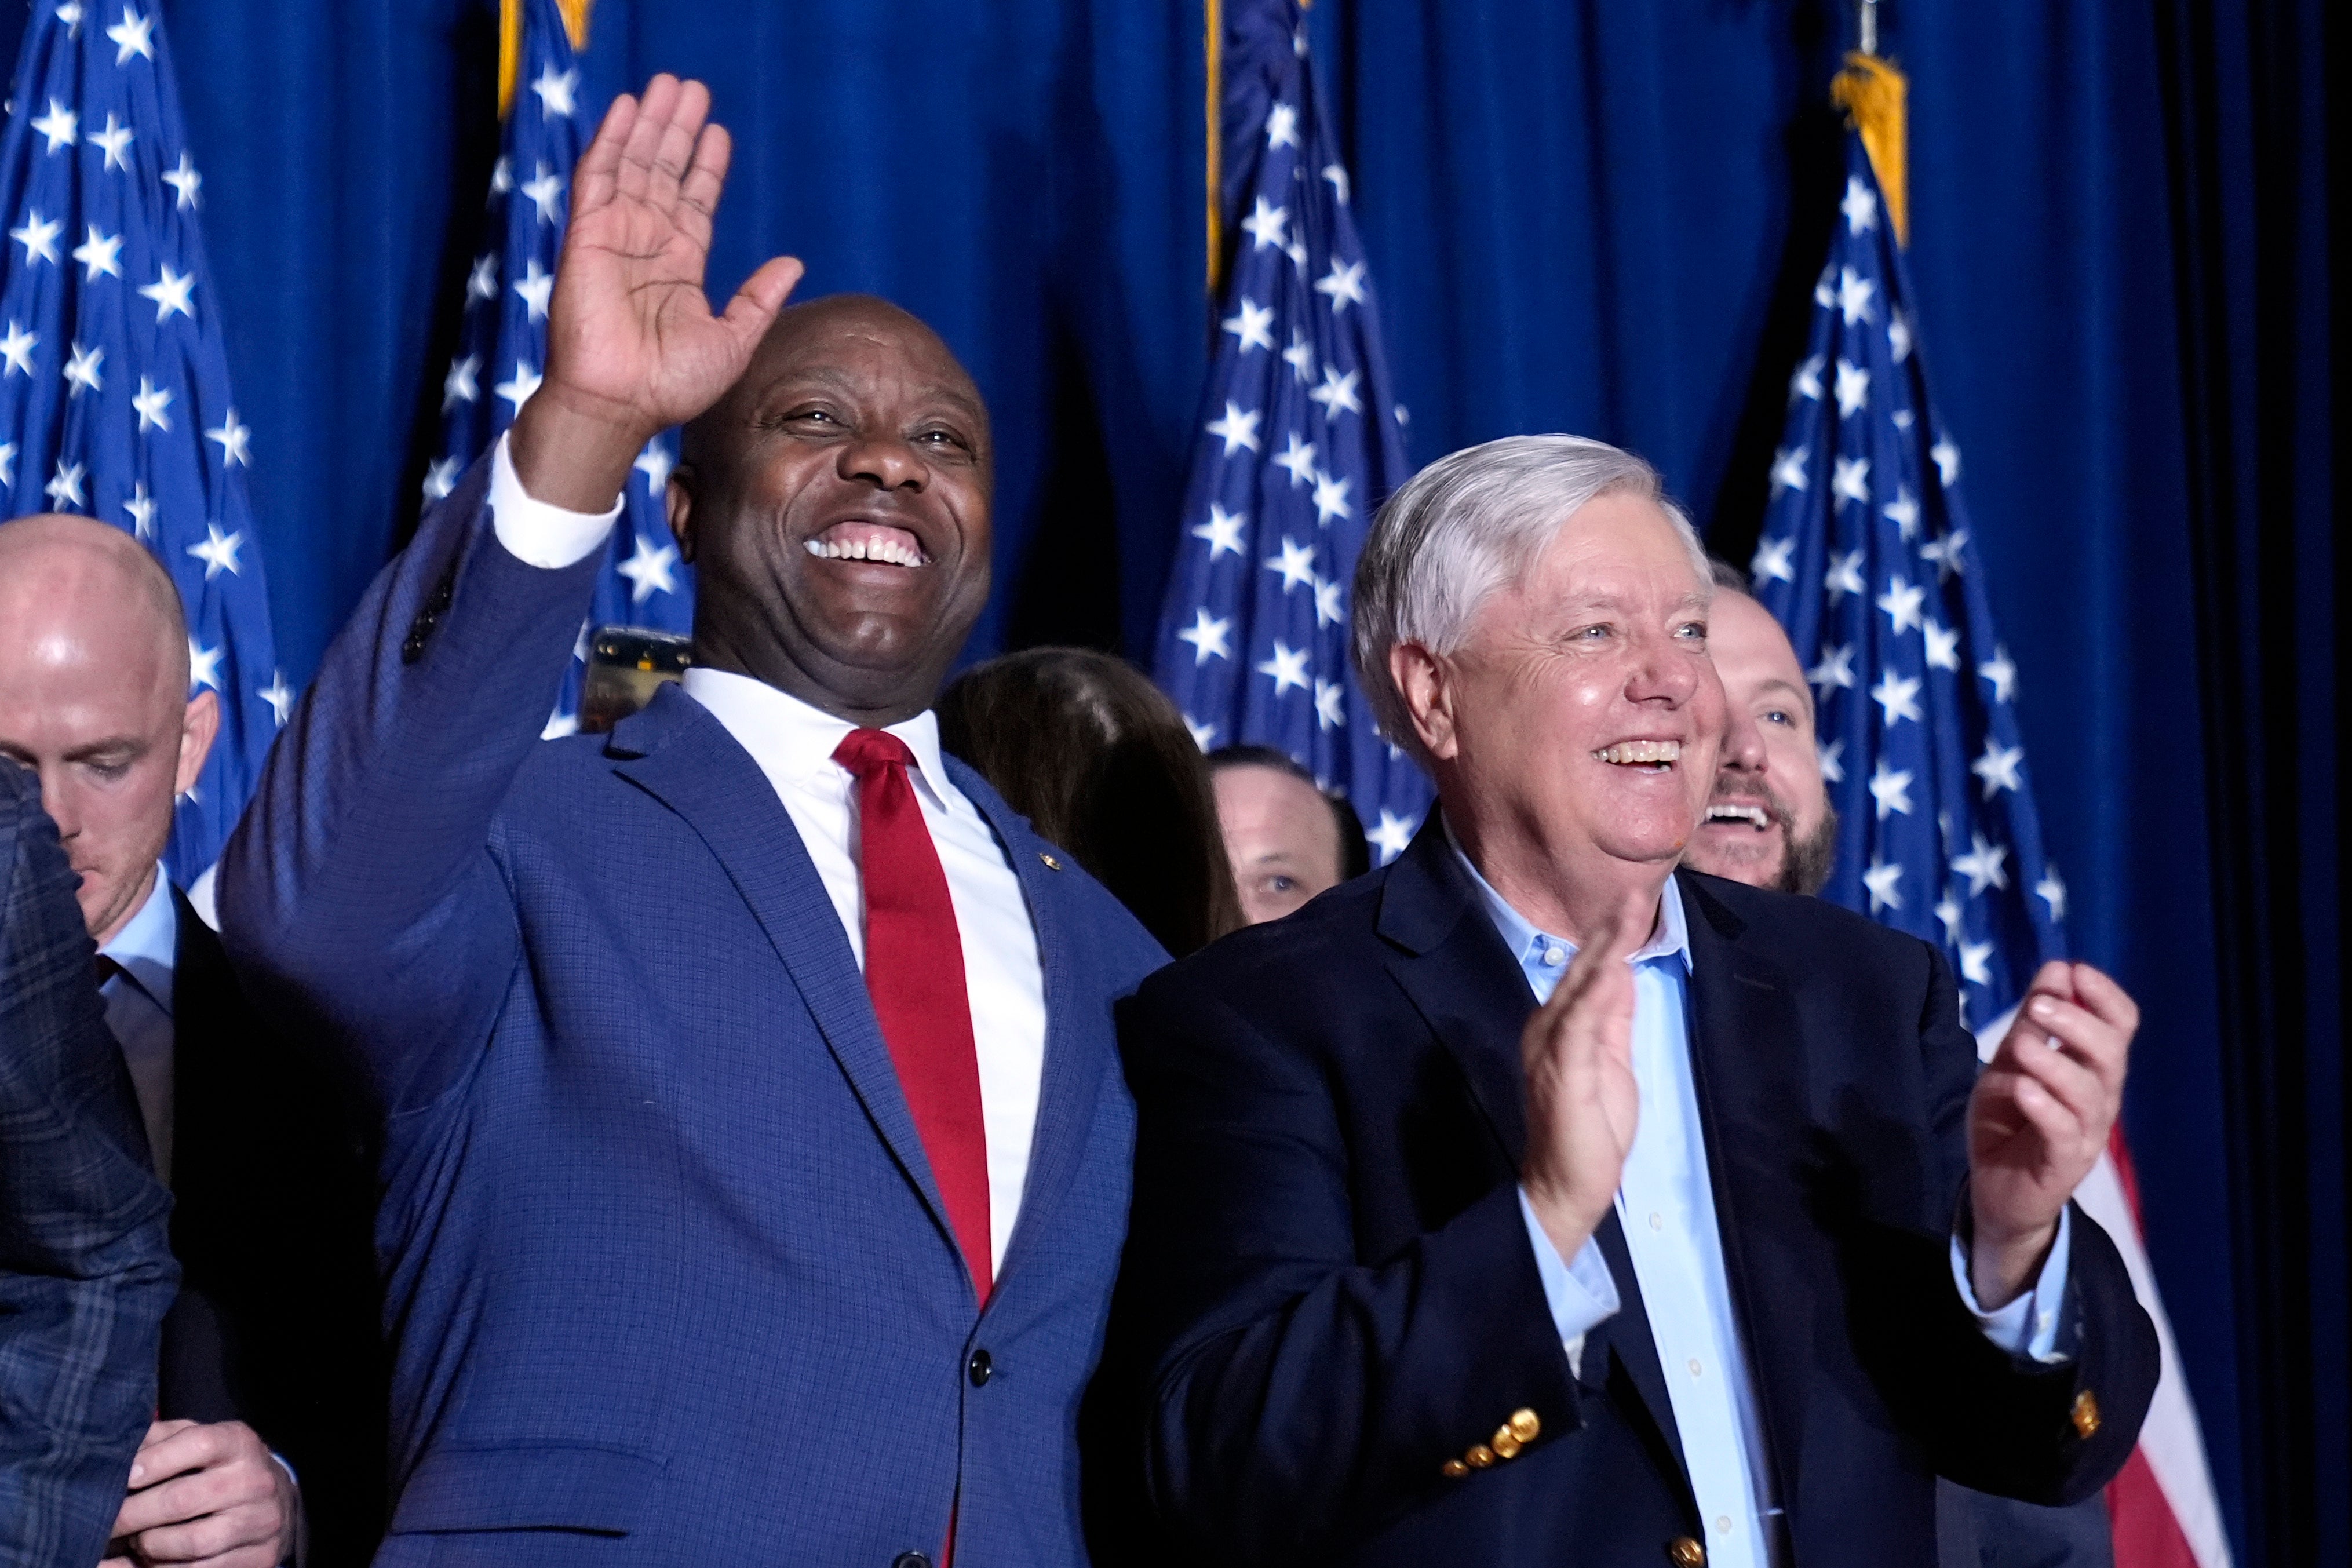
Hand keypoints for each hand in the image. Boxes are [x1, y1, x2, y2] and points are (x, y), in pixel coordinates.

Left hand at [103, 1420, 294, 1567]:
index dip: (155, 1461)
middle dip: (132, 1515)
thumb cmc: (215, 1469)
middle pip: (181, 1500)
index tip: (125, 1477)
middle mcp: (256, 1481)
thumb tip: (113, 1455)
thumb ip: (158, 1440)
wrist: (272, 1502)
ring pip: (190, 1543)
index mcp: (239, 1443)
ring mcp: (262, 1522)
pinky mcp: (261, 1557)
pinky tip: (145, 1563)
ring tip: (134, 1541)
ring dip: (149, 1547)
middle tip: (108, 1522)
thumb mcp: (194, 1443)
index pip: (198, 1444)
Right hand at [512, 73, 804, 511]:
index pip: (695, 202)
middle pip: (666, 172)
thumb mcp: (733, 340)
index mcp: (680, 268)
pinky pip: (598, 176)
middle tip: (691, 87)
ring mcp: (616, 236)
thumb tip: (793, 263)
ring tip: (668, 84)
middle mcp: (648, 245)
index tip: (718, 131)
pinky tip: (626, 107)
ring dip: (650, 123)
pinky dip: (611, 140)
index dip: (706, 166)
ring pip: (635, 163)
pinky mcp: (587, 235)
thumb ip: (759, 299)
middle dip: (678, 130)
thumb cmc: (673, 386)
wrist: (622, 404)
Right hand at [1518, 887, 1650, 1261]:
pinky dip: (1597, 994)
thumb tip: (1624, 973)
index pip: (1588, 972)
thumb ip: (1614, 1018)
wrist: (1566, 1185)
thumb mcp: (1611, 1062)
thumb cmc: (1589, 1131)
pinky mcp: (1562, 1070)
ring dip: (1605, 949)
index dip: (1611, 936)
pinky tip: (1614, 967)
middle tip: (1636, 890)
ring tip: (1627, 914)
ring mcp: (1552, 1047)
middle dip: (1610, 929)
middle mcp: (1548, 1028)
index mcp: (1560, 1026)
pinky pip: (1580, 1024)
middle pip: (1582, 969)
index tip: (1635, 901)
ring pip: (1581, 987)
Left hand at [1966, 960, 2137, 1305]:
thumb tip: (2058, 969)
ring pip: (2089, 1093)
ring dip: (2055, 1063)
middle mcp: (2098, 1099)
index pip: (2120, 1026)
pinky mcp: (2063, 1164)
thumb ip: (2034, 1021)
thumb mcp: (2012, 1061)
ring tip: (2021, 1045)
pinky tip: (2024, 1089)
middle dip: (2078, 1023)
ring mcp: (2085, 1134)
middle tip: (2040, 1005)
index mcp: (2091, 1069)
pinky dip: (2045, 1107)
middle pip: (2112, 1054)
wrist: (1994, 1189)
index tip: (2076, 972)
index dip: (2105, 996)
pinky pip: (2064, 1133)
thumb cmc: (2010, 1121)